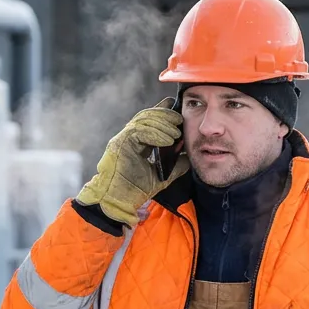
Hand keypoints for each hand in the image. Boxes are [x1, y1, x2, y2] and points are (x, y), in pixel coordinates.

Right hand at [75, 98, 190, 226]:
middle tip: (179, 118)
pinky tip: (168, 139)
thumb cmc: (134, 191)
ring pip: (143, 121)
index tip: (175, 106)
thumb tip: (189, 157)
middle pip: (146, 117)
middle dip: (164, 115)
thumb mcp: (162, 176)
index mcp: (136, 143)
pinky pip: (138, 131)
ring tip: (176, 132)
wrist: (119, 202)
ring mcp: (122, 140)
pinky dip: (155, 133)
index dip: (162, 112)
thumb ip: (175, 166)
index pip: (149, 122)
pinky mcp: (119, 143)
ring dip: (162, 124)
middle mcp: (128, 139)